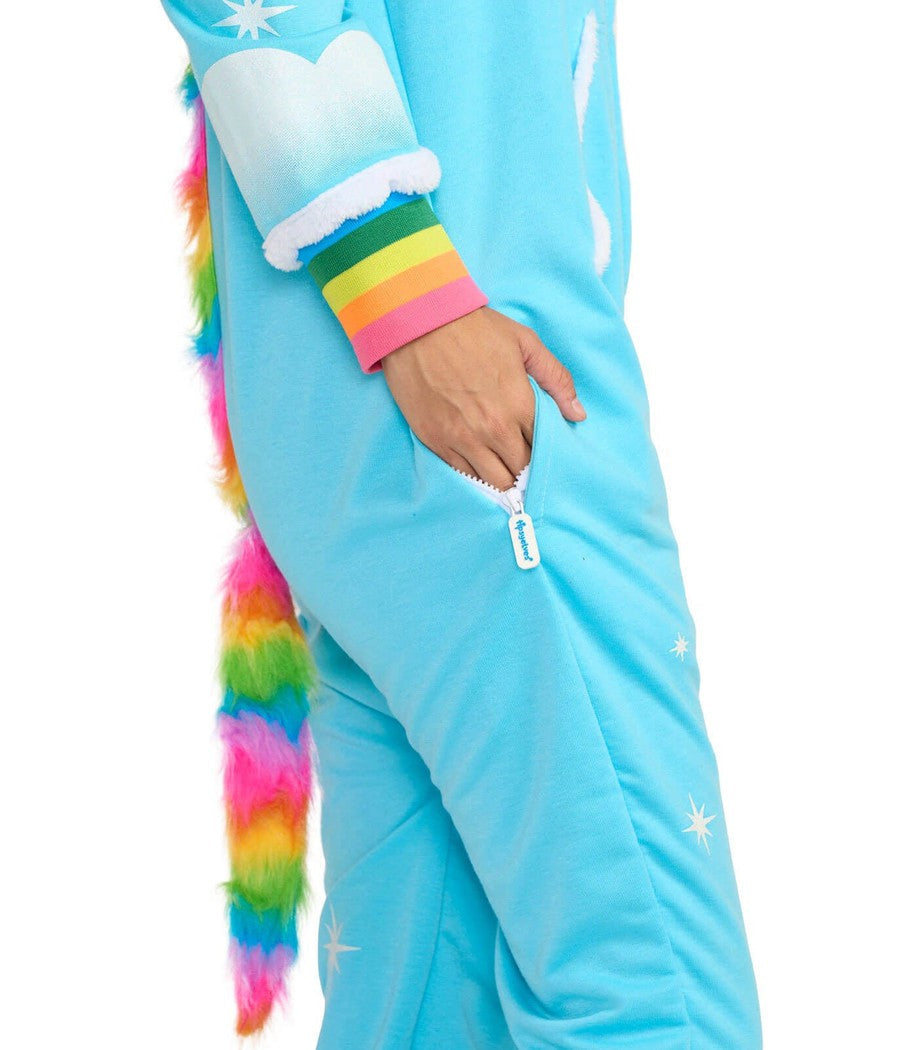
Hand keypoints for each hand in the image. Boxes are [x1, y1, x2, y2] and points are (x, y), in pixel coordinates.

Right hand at [381, 306, 586, 490]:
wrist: (418, 323)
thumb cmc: (474, 328)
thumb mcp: (525, 343)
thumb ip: (556, 379)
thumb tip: (578, 414)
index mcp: (520, 406)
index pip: (543, 448)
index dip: (544, 451)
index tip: (540, 447)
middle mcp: (493, 429)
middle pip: (520, 470)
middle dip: (525, 467)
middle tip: (523, 460)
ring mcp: (462, 438)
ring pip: (494, 481)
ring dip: (503, 476)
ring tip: (504, 468)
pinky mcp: (435, 440)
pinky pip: (463, 474)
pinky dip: (476, 474)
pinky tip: (481, 465)